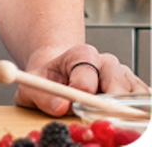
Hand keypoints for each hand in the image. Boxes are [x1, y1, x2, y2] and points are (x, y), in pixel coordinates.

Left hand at [15, 44, 149, 115]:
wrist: (60, 76)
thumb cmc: (49, 79)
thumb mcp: (33, 84)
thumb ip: (41, 95)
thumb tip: (59, 106)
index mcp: (81, 54)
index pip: (87, 74)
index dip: (81, 93)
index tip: (74, 105)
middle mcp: (105, 62)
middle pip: (116, 82)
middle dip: (108, 104)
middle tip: (98, 120)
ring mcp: (121, 75)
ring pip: (133, 92)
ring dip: (124, 110)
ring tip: (107, 121)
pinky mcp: (132, 89)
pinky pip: (142, 100)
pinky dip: (136, 112)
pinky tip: (122, 121)